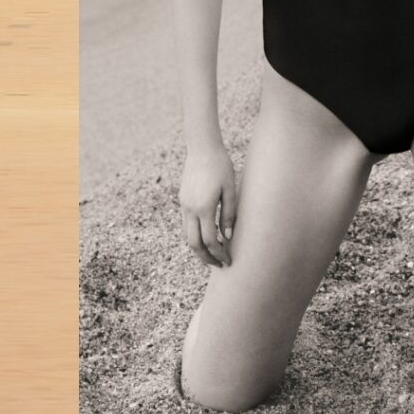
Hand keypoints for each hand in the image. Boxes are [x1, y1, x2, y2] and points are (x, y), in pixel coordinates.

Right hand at [179, 143, 237, 267]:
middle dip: (206, 258)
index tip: (228, 261)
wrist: (203, 148)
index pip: (209, 240)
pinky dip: (194, 235)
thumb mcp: (230, 189)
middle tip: (219, 265)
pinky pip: (186, 224)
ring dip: (198, 248)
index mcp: (204, 208)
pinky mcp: (183, 200)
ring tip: (213, 254)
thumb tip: (227, 238)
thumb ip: (229, 214)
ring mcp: (184, 205)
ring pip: (187, 235)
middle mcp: (190, 210)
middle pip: (194, 244)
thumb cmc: (222, 167)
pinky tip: (206, 236)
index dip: (218, 254)